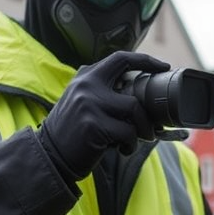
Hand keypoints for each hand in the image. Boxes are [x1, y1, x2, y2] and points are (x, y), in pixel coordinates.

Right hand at [38, 51, 169, 180]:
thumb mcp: (83, 103)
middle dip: (149, 112)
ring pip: (134, 111)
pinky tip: (122, 149)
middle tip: (156, 125)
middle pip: (134, 93)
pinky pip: (127, 133)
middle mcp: (87, 86)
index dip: (145, 61)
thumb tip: (141, 97)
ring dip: (142, 131)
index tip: (163, 66)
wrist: (51, 155)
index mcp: (86, 77)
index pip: (121, 59)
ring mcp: (90, 104)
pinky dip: (130, 145)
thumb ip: (104, 92)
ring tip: (135, 141)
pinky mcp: (94, 125)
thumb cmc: (73, 133)